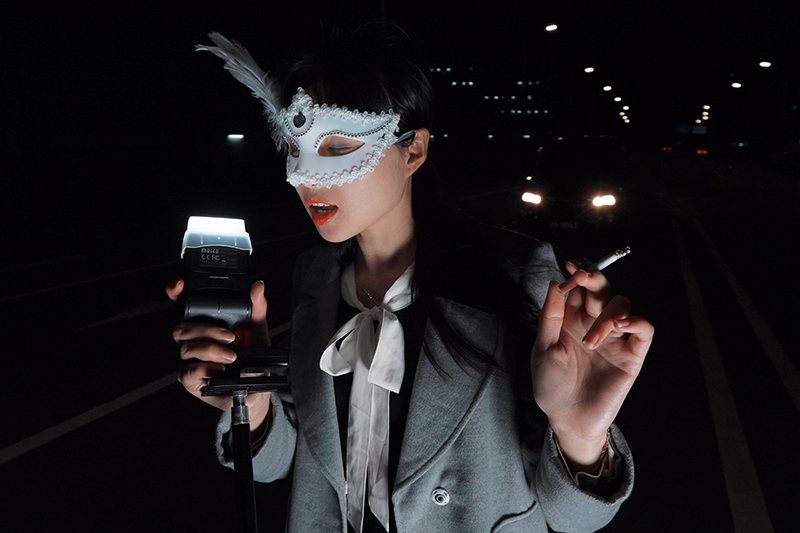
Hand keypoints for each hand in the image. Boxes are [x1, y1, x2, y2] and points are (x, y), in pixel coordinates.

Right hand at [167, 279, 271, 431]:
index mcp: (206, 323)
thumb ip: (257, 308)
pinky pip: (188, 370)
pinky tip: (220, 370)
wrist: (256, 389)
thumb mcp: (258, 331)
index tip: (181, 285)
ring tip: (231, 356)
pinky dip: (206, 368)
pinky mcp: (190, 379)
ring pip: (185, 348)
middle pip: (181, 327)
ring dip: (210, 350)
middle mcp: (194, 340)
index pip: (184, 304)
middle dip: (206, 329)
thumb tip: (258, 287)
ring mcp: (190, 359)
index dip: (177, 292)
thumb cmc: (253, 360)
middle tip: (230, 337)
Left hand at [531, 259, 653, 464]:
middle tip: (584, 276)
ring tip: (591, 339)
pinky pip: (644, 330)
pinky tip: (621, 326)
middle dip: (595, 276)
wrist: (568, 419)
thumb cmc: (552, 386)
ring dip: (607, 312)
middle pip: (602, 288)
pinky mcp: (632, 355)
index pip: (580, 286)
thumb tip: (557, 283)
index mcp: (571, 318)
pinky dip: (637, 321)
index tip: (571, 265)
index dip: (579, 271)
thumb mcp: (542, 349)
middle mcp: (594, 323)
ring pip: (623, 304)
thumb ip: (550, 317)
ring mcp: (615, 337)